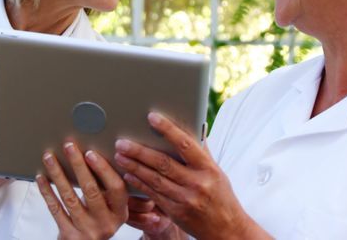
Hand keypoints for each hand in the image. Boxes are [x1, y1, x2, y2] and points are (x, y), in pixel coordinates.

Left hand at [37, 142, 128, 239]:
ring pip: (70, 198)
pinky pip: (56, 209)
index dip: (103, 170)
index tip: (90, 153)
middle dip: (78, 165)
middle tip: (69, 146)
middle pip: (91, 190)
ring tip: (50, 157)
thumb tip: (92, 155)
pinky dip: (47, 191)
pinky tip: (42, 178)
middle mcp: (106, 223)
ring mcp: (87, 231)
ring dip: (58, 174)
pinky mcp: (70, 236)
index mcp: (120, 213)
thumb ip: (107, 189)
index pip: (116, 188)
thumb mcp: (110, 209)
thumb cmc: (98, 221)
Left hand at [114, 112, 267, 239]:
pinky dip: (139, 184)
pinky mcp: (175, 213)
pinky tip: (128, 174)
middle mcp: (197, 183)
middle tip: (122, 142)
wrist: (227, 230)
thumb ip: (202, 151)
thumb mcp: (216, 171)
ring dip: (134, 166)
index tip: (152, 117)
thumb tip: (194, 126)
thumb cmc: (221, 196)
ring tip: (119, 155)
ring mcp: (185, 199)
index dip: (168, 129)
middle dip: (140, 151)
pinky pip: (153, 195)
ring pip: (155, 179)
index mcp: (208, 168)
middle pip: (163, 163)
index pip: (186, 144)